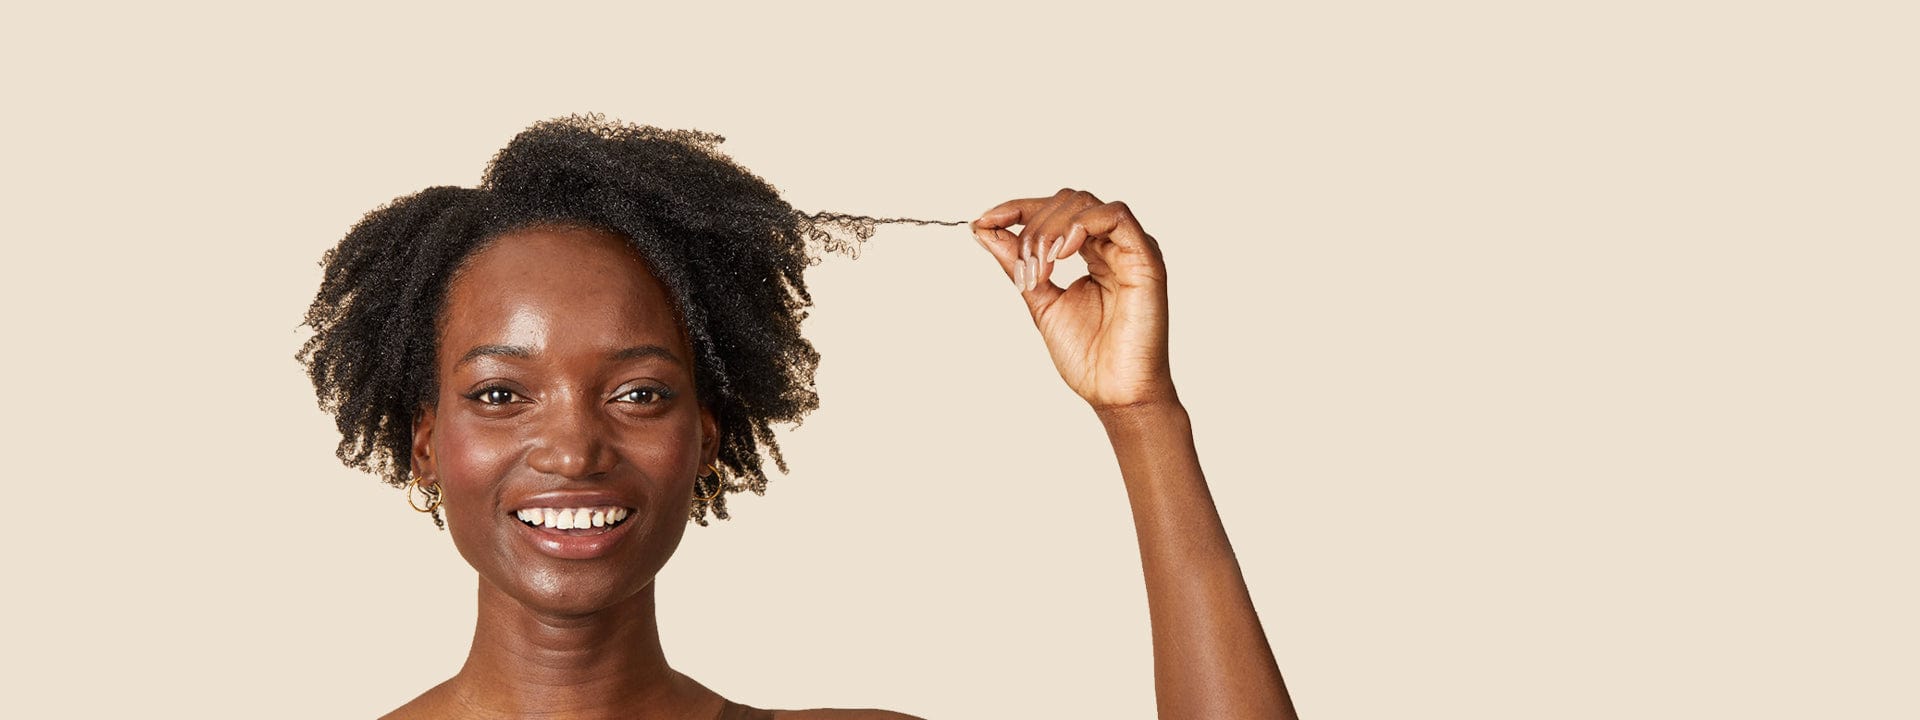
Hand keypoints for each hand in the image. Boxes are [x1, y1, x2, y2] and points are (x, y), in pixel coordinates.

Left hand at [971, 189, 1175, 409]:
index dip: (1016, 209)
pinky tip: (1063, 253)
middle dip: (1032, 228)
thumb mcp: (1039, 300)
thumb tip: (984, 229)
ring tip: (1040, 268)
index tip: (983, 221)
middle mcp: (1112, 246)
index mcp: (1092, 253)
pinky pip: (1117, 216)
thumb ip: (1016, 263)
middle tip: (1023, 267)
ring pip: (1086, 204)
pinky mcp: (1146, 259)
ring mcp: (1130, 250)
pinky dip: (1082, 225)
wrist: (1115, 393)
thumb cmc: (1088, 357)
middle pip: (1067, 202)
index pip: (1054, 211)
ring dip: (1050, 229)